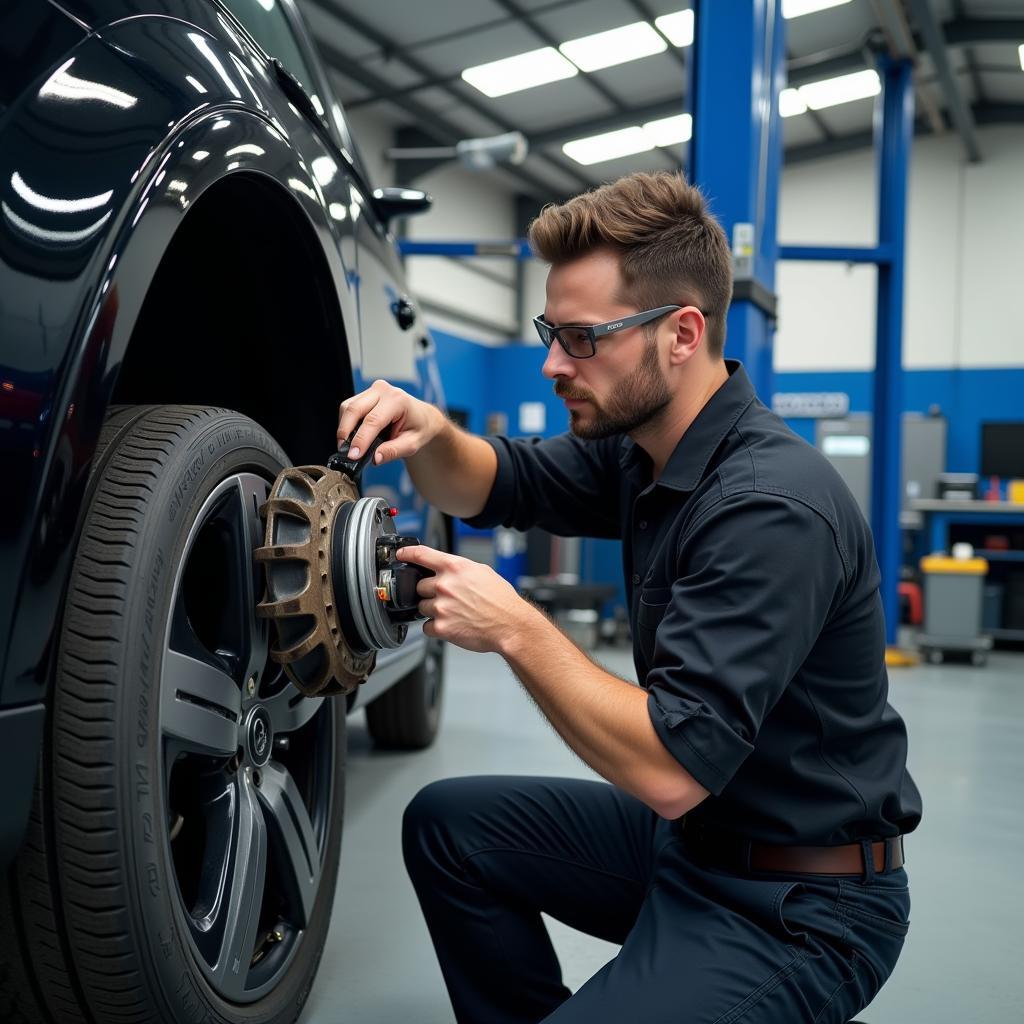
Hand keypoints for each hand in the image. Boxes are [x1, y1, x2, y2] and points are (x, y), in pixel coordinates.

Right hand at [336, 380, 442, 465]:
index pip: (373, 421)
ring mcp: (373, 390)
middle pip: (354, 409)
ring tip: (348, 446)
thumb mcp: (412, 444)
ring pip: (347, 407)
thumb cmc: (418, 428)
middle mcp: (383, 390)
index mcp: (398, 400)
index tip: (353, 455)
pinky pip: (348, 407)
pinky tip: (352, 436)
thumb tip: (375, 458)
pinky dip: (346, 423)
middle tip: (346, 452)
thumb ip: (393, 451)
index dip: (361, 439)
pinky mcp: (364, 394)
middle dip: (345, 432)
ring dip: (344, 427)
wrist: (422, 417)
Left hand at [397, 545, 535, 654]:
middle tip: (447, 598)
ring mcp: (441, 606)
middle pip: (419, 586)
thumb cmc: (501, 600)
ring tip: (453, 613)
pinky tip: (452, 624)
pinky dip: (435, 627)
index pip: (421, 555)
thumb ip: (459, 570)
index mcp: (454, 567)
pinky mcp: (441, 627)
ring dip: (433, 610)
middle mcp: (445, 585)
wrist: (510, 625)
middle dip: (429, 592)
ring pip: (422, 607)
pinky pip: (426, 626)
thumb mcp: (482, 572)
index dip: (406, 554)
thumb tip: (446, 570)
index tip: (400, 556)